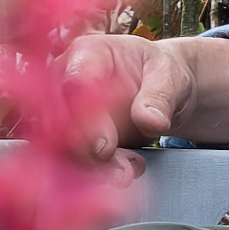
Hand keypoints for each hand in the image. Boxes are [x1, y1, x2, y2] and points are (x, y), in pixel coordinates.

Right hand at [49, 22, 228, 159]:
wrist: (162, 92)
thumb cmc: (162, 74)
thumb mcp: (170, 77)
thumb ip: (160, 96)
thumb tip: (151, 121)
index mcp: (87, 54)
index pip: (73, 82)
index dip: (83, 116)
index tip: (103, 147)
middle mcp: (65, 83)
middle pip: (57, 121)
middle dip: (84, 152)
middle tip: (118, 173)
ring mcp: (66, 113)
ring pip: (62, 147)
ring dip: (92, 169)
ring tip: (128, 174)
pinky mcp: (73, 141)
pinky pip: (75, 163)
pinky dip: (98, 175)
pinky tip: (127, 172)